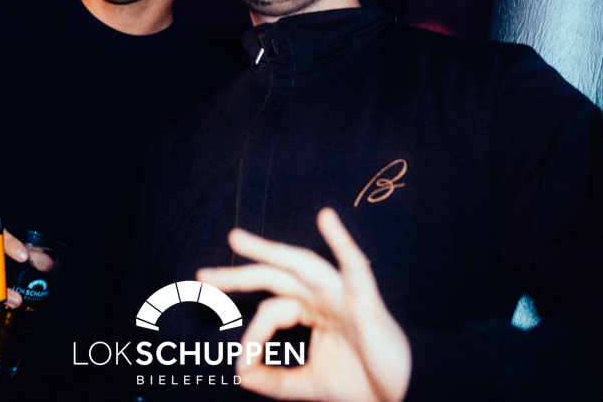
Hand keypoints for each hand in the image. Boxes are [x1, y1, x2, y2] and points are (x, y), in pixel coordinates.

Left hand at [197, 208, 410, 401]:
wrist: (401, 399)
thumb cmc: (361, 386)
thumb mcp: (307, 385)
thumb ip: (274, 381)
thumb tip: (239, 374)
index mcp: (310, 310)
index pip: (270, 311)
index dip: (252, 336)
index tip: (243, 367)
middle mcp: (322, 296)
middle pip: (274, 275)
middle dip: (238, 275)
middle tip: (201, 276)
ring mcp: (342, 294)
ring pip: (301, 264)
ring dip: (268, 250)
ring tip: (236, 239)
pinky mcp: (365, 300)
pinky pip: (355, 266)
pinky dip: (342, 241)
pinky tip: (326, 218)